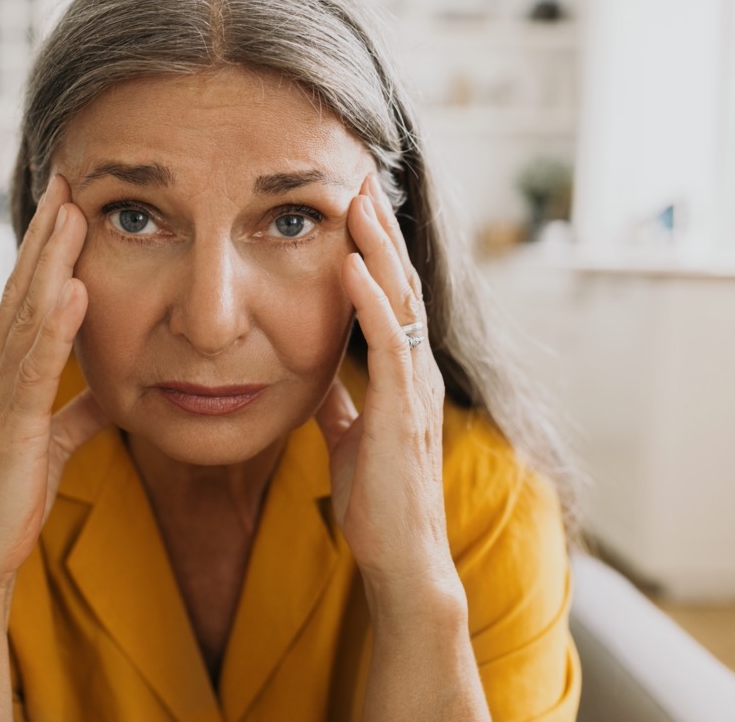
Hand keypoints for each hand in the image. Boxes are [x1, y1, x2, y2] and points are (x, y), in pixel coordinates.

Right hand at [0, 173, 107, 594]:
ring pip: (26, 315)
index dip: (45, 252)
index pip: (26, 300)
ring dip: (50, 262)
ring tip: (71, 212)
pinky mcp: (12, 426)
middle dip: (45, 235)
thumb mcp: (50, 445)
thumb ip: (75, 413)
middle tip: (65, 180)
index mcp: (3, 375)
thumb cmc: (8, 501)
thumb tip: (109, 393)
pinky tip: (76, 290)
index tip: (66, 205)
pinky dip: (55, 326)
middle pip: (22, 291)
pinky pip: (36, 368)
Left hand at [315, 176, 454, 591]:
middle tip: (360, 179)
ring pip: (399, 300)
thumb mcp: (351, 438)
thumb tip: (317, 382)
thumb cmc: (378, 500)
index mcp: (404, 374)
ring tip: (357, 200)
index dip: (376, 251)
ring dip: (377, 247)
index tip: (355, 209)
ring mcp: (413, 387)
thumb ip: (341, 404)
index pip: (392, 298)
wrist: (399, 556)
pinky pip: (386, 341)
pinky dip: (367, 299)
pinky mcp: (401, 409)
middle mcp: (416, 371)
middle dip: (380, 231)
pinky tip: (350, 263)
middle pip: (401, 284)